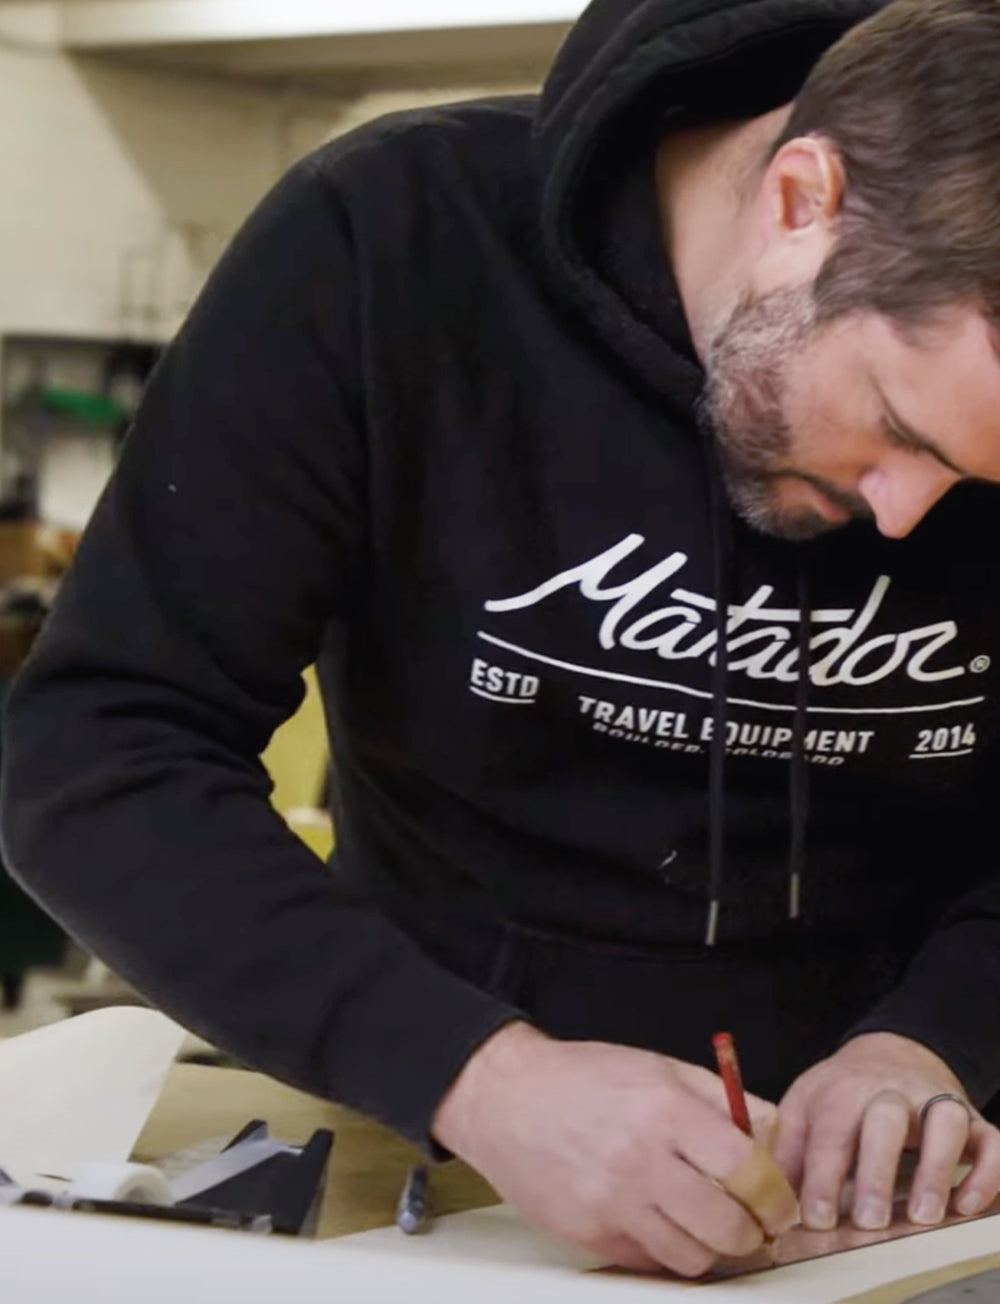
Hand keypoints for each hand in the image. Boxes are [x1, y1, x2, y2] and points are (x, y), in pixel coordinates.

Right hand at [432, 1022, 797, 1275]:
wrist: (506, 1098)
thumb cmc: (581, 1077)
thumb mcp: (657, 1066)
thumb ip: (718, 1097)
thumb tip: (770, 1130)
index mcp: (664, 1111)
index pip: (746, 1169)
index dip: (775, 1193)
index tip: (780, 1202)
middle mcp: (641, 1161)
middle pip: (727, 1225)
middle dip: (753, 1231)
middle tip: (754, 1224)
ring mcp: (612, 1203)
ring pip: (692, 1256)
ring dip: (711, 1247)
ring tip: (707, 1226)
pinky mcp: (590, 1233)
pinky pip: (649, 1261)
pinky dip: (666, 1250)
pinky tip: (663, 1224)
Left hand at [774, 1032, 999, 1232]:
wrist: (890, 1053)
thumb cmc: (841, 1092)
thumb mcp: (804, 1107)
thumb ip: (788, 1149)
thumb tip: (772, 1197)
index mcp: (843, 1090)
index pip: (831, 1131)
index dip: (822, 1177)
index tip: (817, 1217)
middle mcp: (891, 1092)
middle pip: (885, 1119)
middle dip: (876, 1171)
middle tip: (869, 1221)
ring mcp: (935, 1102)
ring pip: (944, 1122)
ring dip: (935, 1168)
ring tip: (923, 1215)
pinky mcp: (972, 1119)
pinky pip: (991, 1140)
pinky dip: (986, 1172)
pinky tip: (966, 1203)